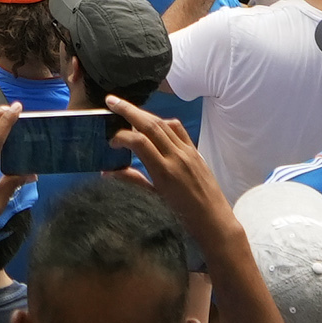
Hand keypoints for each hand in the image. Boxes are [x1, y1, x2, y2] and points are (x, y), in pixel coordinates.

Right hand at [103, 96, 233, 240]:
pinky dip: (163, 122)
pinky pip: (178, 129)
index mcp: (164, 172)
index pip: (139, 142)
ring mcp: (188, 152)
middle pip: (150, 125)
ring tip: (128, 109)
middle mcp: (177, 157)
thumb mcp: (154, 200)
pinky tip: (154, 124)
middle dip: (128, 110)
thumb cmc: (183, 217)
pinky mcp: (196, 152)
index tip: (111, 142)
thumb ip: (132, 181)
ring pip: (163, 124)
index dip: (121, 137)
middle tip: (111, 100)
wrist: (214, 221)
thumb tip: (107, 172)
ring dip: (144, 114)